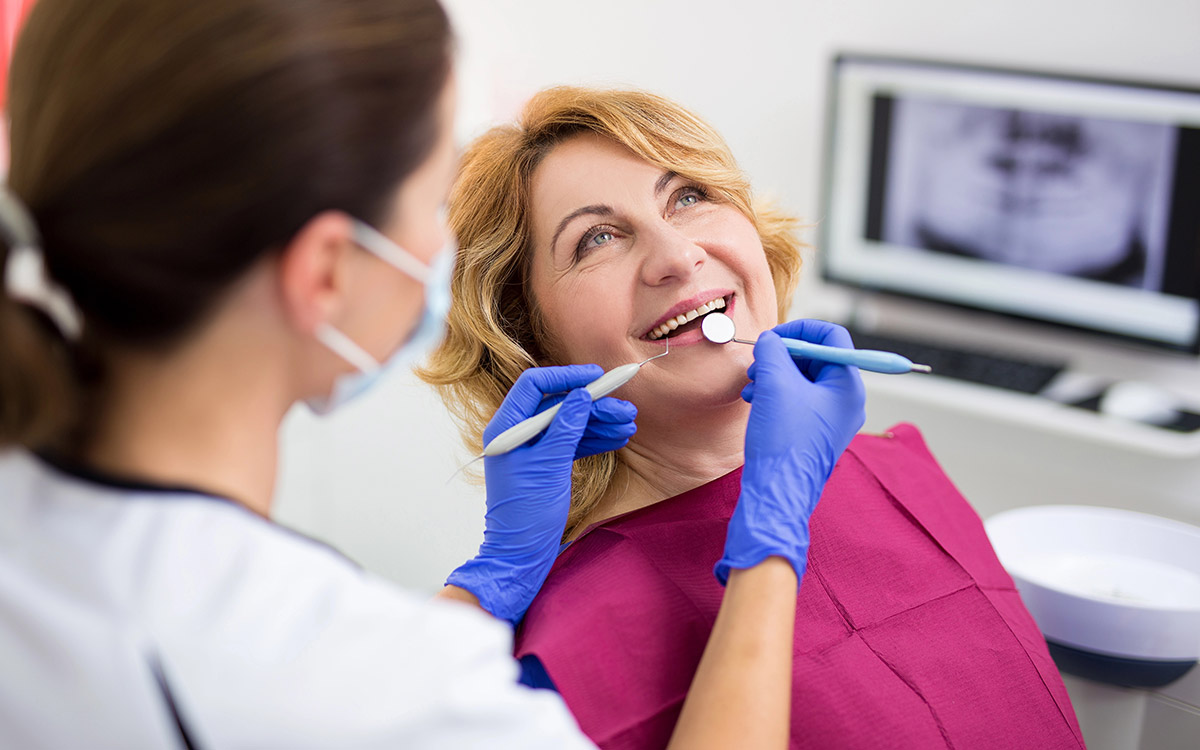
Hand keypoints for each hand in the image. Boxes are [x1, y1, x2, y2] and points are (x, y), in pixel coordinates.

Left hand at [446, 365, 636, 624]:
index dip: (567, 376)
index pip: (534, 385)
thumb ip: (566, 428)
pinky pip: (572, 443)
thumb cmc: (527, 513)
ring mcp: (533, 449)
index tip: (597, 375)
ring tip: (629, 424)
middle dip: (593, 405)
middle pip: (558, 405)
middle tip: (626, 408)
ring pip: (569, 424)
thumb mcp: (549, 466)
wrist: (521, 555)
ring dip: (599, 422)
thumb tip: (581, 395)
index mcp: (506, 428)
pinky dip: (594, 440)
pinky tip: (617, 438)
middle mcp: (517, 434)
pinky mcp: (546, 464)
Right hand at [714, 319, 865, 583]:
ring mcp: (832, 419)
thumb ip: (773, 350)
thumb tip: (771, 341)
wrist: (777, 492)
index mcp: (848, 385)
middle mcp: (846, 401)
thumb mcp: (775, 383)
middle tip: (758, 363)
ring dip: (775, 375)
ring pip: (803, 379)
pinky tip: (754, 400)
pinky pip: (797, 401)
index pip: (832, 337)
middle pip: (816, 358)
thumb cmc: (782, 439)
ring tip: (752, 384)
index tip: (773, 338)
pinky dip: (776, 394)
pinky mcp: (815, 433)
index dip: (800, 330)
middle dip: (782, 355)